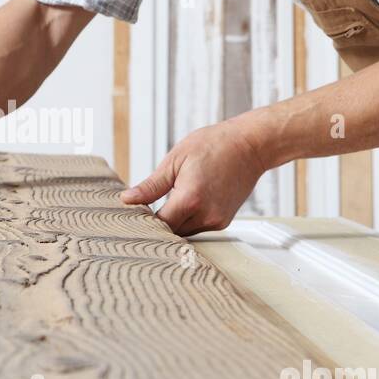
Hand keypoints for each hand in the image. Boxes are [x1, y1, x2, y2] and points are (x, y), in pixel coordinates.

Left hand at [119, 117, 267, 235]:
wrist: (250, 146)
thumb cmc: (214, 145)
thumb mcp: (175, 160)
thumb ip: (151, 186)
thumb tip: (128, 200)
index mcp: (190, 199)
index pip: (158, 224)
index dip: (144, 221)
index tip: (134, 212)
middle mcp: (205, 215)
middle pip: (171, 233)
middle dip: (158, 223)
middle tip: (147, 207)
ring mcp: (217, 221)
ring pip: (184, 233)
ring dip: (174, 222)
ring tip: (169, 200)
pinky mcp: (223, 222)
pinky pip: (198, 228)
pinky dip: (188, 219)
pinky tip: (187, 202)